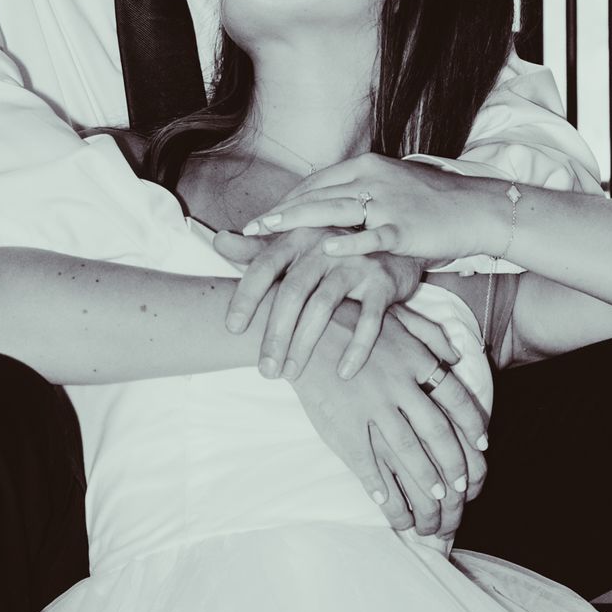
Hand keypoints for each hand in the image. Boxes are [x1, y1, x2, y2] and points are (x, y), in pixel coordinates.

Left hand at [211, 224, 425, 380]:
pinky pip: (369, 320)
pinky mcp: (383, 283)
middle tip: (264, 369)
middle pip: (293, 291)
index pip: (264, 265)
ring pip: (325, 306)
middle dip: (275, 333)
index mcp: (299, 237)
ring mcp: (356, 263)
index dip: (247, 296)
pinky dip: (356, 348)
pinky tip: (343, 373)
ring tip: (291, 374)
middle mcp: (325, 246)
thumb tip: (218, 241)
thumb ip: (257, 249)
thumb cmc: (333, 251)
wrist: (393, 245)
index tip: (232, 328)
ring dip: (306, 344)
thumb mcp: (297, 246)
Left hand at [244, 153, 495, 263]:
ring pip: (334, 209)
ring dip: (296, 222)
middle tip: (250, 227)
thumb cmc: (433, 202)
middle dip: (279, 212)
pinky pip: (374, 234)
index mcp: (367, 167)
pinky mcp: (407, 226)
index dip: (286, 199)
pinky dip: (349, 241)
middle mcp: (373, 178)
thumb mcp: (392, 187)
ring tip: (268, 232)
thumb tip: (328, 208)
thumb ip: (359, 193)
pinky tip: (325, 248)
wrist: (478, 208)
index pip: (316, 182)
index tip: (260, 216)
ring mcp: (389, 202)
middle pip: (316, 194)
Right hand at [288, 307, 487, 537]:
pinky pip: (365, 461)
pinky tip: (386, 501)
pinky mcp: (342, 422)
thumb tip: (457, 354)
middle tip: (461, 487)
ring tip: (435, 500)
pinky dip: (378, 484)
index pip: (455, 398)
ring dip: (424, 478)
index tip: (482, 447)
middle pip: (437, 431)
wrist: (301, 326)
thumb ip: (431, 335)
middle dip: (454, 463)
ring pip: (407, 450)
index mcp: (414, 359)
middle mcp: (398, 384)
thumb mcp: (397, 316)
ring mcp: (370, 405)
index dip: (472, 425)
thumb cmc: (350, 319)